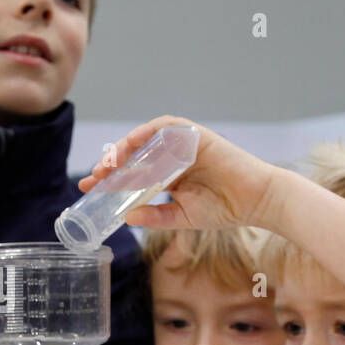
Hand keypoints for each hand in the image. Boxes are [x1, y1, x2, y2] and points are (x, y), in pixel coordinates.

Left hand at [77, 115, 280, 231]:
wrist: (255, 202)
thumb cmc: (224, 210)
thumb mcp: (181, 217)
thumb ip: (155, 216)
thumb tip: (126, 217)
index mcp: (168, 173)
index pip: (133, 172)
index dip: (110, 178)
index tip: (89, 187)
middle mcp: (173, 155)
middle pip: (135, 154)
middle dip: (111, 165)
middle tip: (93, 177)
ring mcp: (184, 144)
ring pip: (146, 139)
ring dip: (124, 148)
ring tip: (108, 165)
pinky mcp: (196, 134)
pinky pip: (167, 126)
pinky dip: (147, 132)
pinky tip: (132, 145)